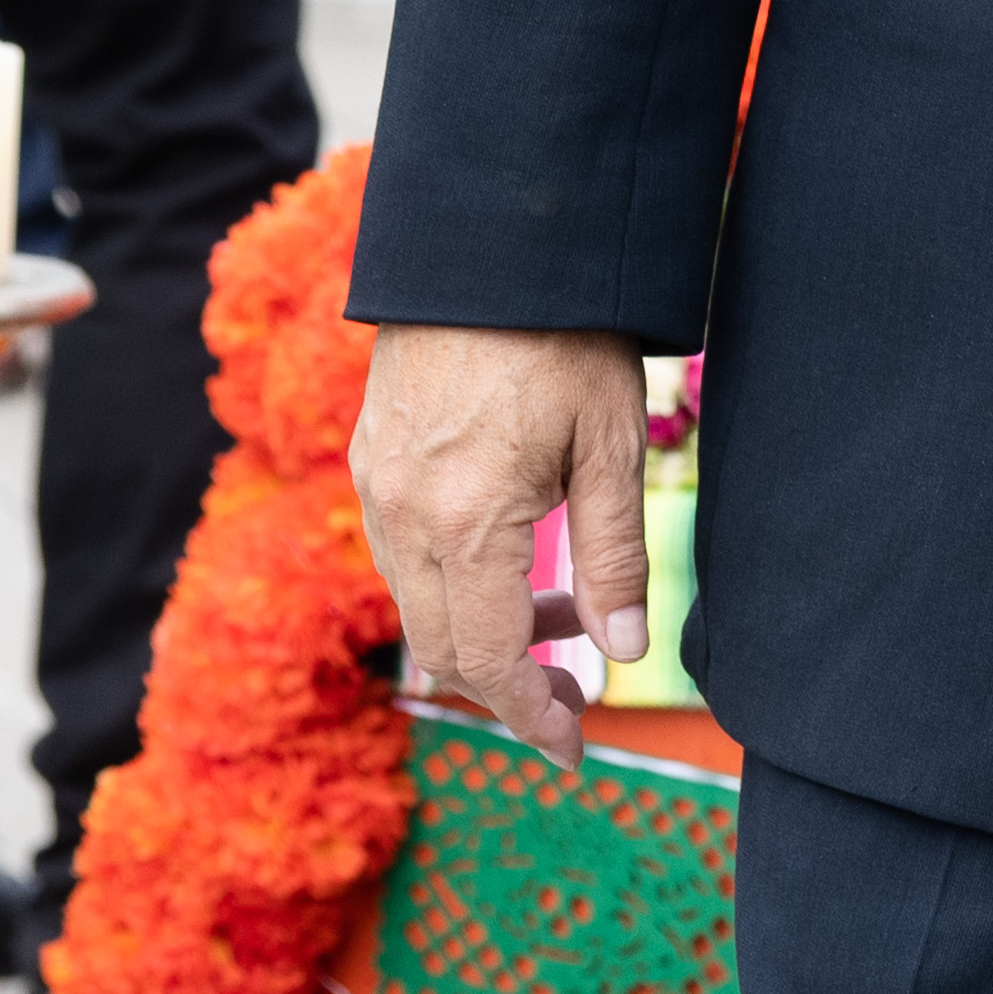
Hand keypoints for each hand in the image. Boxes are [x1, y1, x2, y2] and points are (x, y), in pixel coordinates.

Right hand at [359, 325, 659, 753]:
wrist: (490, 244)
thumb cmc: (566, 335)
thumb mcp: (613, 444)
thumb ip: (615, 555)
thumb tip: (622, 650)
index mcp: (467, 521)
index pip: (486, 661)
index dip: (530, 718)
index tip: (573, 750)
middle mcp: (403, 513)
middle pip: (442, 647)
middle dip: (508, 687)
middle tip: (576, 695)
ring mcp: (377, 485)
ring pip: (418, 603)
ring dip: (482, 630)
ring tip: (560, 617)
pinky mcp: (370, 457)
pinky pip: (402, 553)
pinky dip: (453, 582)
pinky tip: (511, 561)